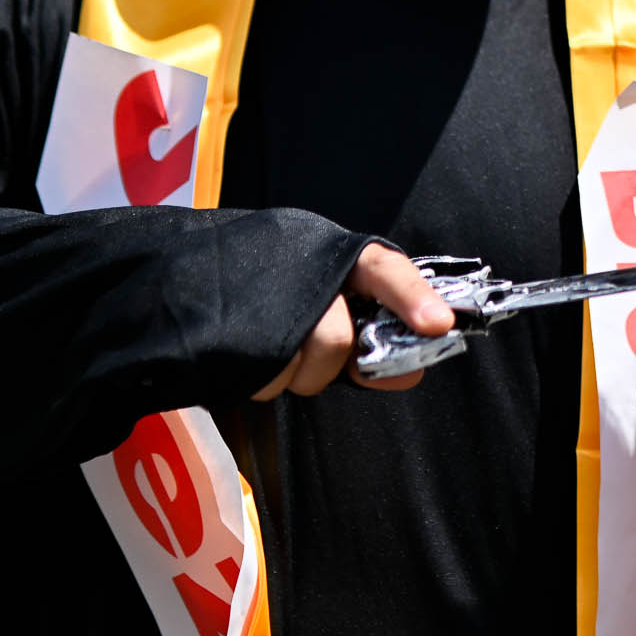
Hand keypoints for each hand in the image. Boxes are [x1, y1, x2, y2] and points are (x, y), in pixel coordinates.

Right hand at [252, 243, 454, 399]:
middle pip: (335, 338)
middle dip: (329, 364)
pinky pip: (265, 380)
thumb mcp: (327, 286)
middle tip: (312, 354)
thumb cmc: (278, 285)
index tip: (439, 324)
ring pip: (300, 367)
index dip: (413, 296)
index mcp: (337, 255)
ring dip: (293, 374)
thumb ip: (371, 326)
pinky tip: (252, 353)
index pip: (384, 268)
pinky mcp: (233, 334)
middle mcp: (305, 271)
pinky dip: (264, 379)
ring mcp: (264, 301)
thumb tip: (410, 373)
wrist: (196, 271)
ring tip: (274, 347)